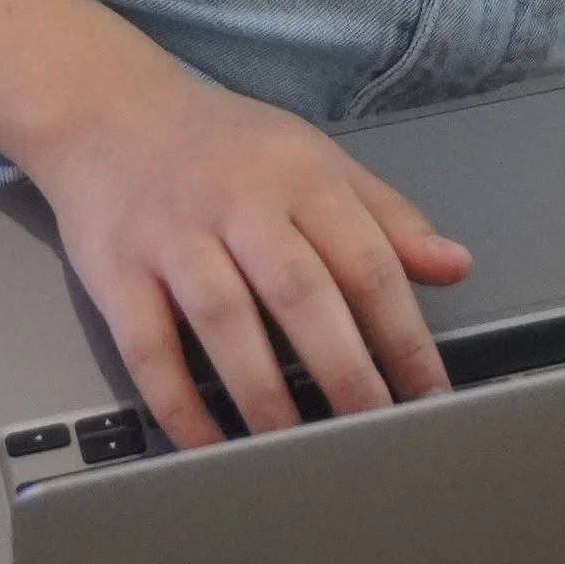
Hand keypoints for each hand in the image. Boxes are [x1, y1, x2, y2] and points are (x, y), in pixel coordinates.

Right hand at [20, 45, 471, 445]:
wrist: (109, 108)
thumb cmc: (224, 146)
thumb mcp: (313, 158)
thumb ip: (384, 215)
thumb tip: (456, 264)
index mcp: (298, 172)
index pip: (365, 259)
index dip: (404, 335)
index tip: (430, 398)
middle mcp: (237, 199)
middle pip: (300, 291)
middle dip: (345, 373)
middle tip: (375, 438)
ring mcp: (173, 233)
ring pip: (224, 320)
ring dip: (265, 395)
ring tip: (298, 455)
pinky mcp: (115, 269)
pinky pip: (149, 348)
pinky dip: (180, 405)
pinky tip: (210, 446)